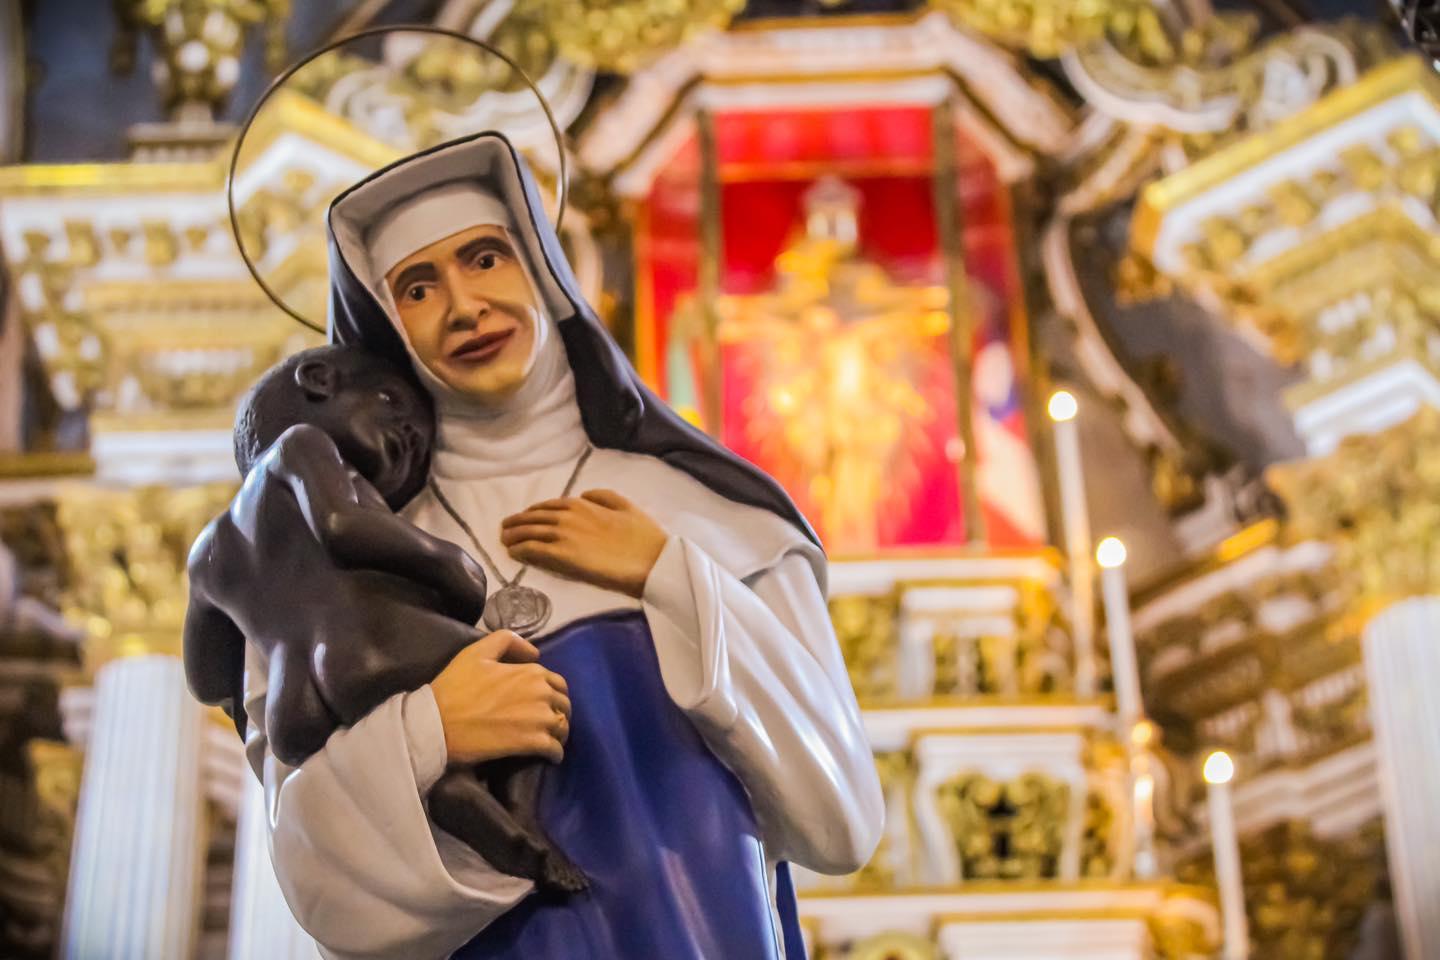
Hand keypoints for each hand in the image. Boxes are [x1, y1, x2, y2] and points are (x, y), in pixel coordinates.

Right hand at [430, 630, 570, 764]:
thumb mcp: (477, 651)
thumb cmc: (455, 686)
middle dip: (559, 713)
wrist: (438, 723)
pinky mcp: (531, 743)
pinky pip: (555, 749)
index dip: (553, 693)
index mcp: (531, 672)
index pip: (558, 683)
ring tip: (550, 739)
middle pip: (564, 705)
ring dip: (560, 733)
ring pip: (563, 727)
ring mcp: (539, 719)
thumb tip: (534, 653)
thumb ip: (507, 641)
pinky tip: (549, 755)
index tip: (545, 702)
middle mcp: (541, 693)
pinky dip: (555, 753)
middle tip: (548, 722)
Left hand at [500, 489, 667, 598]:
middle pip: (533, 518)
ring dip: (513, 535)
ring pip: (528, 532)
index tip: (526, 518)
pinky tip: (513, 553)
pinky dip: (519, 550)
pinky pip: (531, 550)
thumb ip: (604, 496)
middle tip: (506, 528)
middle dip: (517, 522)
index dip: (534, 512)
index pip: (548, 506)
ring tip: (504, 540)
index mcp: (583, 504)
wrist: (650, 560)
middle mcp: (568, 516)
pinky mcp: (561, 556)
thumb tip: (585, 495)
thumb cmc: (643, 536)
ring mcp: (563, 536)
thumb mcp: (626, 506)